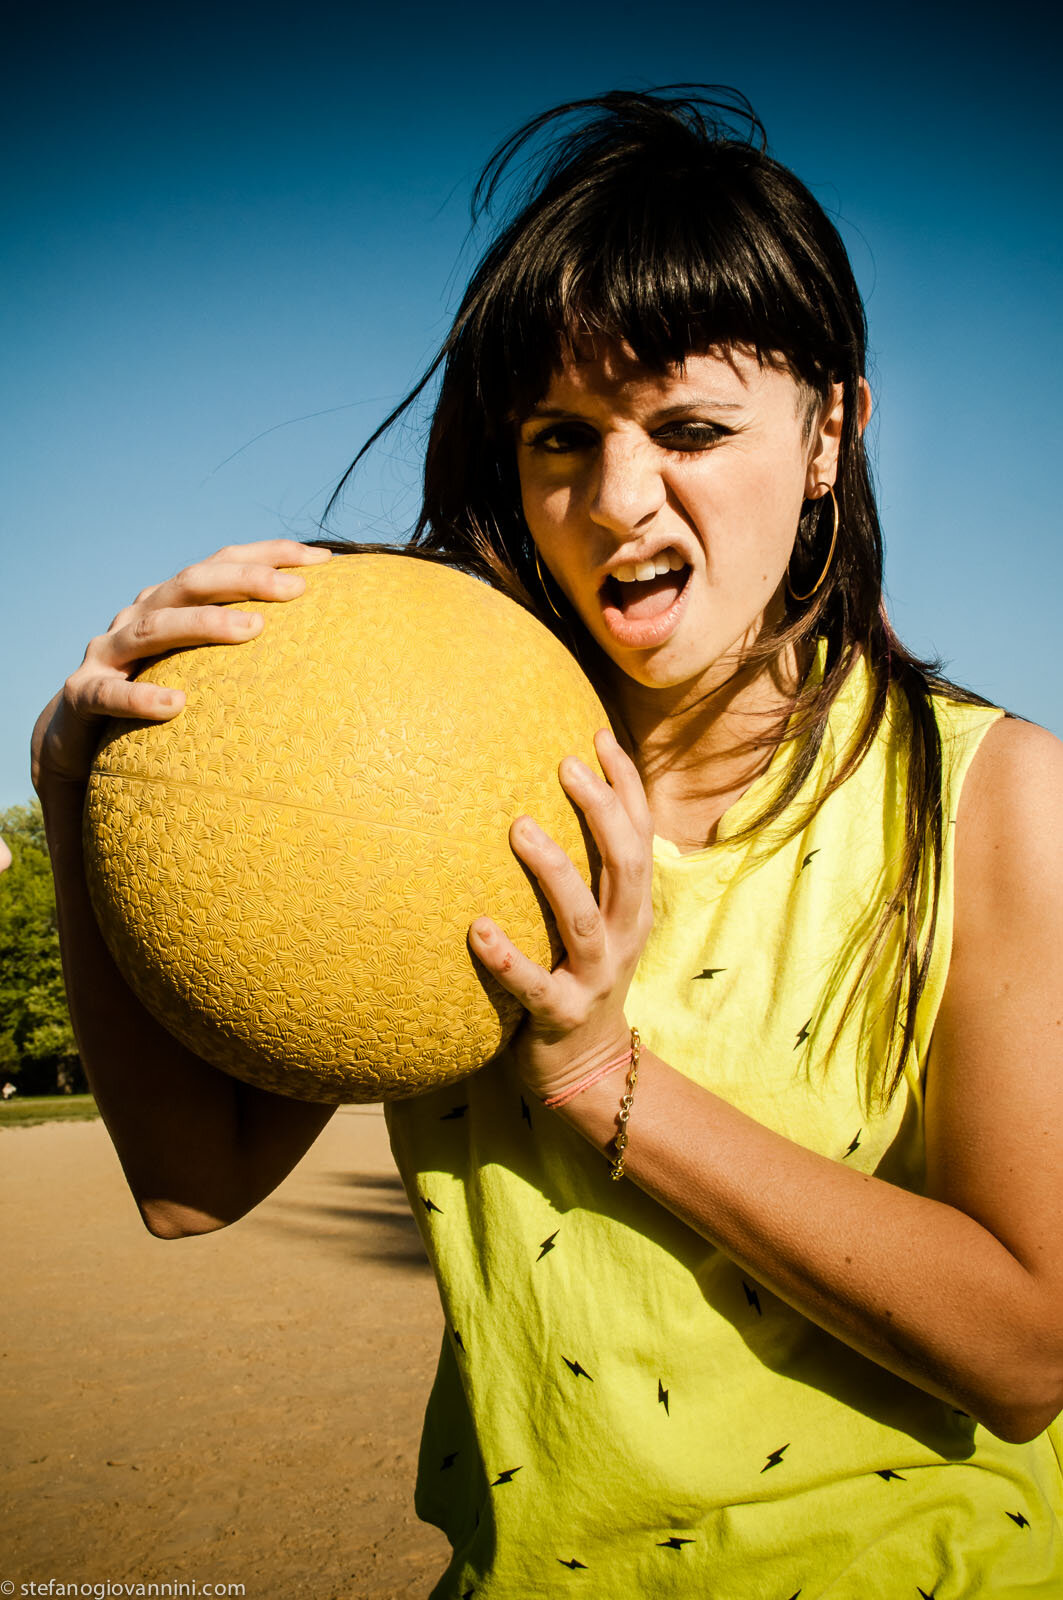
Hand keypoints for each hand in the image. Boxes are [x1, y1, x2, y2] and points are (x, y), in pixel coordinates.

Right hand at [31, 539, 331, 794]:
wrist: (75, 731)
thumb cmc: (154, 689)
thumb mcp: (199, 663)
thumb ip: (244, 649)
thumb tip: (324, 646)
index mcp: (172, 602)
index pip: (222, 563)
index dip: (270, 554)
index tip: (324, 560)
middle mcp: (141, 615)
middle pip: (192, 583)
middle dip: (245, 579)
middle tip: (296, 589)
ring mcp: (108, 651)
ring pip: (155, 628)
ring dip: (204, 624)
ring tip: (252, 630)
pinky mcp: (83, 694)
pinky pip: (110, 694)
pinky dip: (141, 697)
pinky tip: (176, 704)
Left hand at [468, 728, 653, 1100]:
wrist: (588, 1070)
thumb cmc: (580, 977)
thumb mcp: (598, 922)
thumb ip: (586, 871)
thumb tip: (539, 795)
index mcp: (634, 908)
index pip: (641, 835)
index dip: (627, 785)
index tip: (598, 736)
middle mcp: (624, 937)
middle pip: (626, 864)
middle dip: (602, 811)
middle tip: (566, 765)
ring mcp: (595, 978)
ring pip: (583, 919)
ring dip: (554, 871)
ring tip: (520, 827)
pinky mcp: (561, 1016)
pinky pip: (533, 985)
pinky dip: (506, 957)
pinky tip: (475, 928)